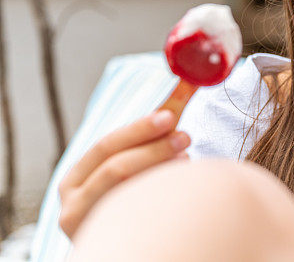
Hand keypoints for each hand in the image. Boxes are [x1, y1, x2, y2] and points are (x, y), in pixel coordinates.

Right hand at [57, 110, 190, 239]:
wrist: (125, 247)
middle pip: (114, 168)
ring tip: (186, 157)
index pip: (106, 145)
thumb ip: (156, 130)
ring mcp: (86, 227)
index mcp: (76, 179)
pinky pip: (134, 217)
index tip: (170, 113)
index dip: (139, 128)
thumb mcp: (134, 163)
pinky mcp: (101, 243)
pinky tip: (177, 188)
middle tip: (185, 135)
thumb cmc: (131, 197)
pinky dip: (158, 197)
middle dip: (153, 148)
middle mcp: (72, 205)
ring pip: (125, 192)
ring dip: (159, 169)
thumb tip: (187, 82)